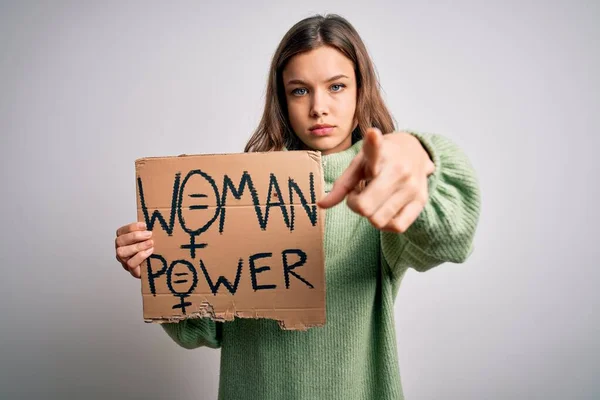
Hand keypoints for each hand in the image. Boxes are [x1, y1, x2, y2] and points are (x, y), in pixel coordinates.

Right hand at [115, 222, 153, 278]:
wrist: (157, 267)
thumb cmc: (152, 251)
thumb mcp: (150, 239)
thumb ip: (148, 231)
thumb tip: (156, 219)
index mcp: (124, 240)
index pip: (121, 231)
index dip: (132, 227)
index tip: (145, 225)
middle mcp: (121, 250)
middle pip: (119, 240)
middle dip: (135, 236)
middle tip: (149, 234)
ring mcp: (124, 261)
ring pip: (122, 252)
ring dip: (137, 246)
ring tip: (150, 243)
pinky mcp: (131, 270)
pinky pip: (130, 263)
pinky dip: (140, 256)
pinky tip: (149, 252)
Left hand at [318, 128, 434, 232]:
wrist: (415, 150)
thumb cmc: (381, 159)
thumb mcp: (359, 164)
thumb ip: (341, 185)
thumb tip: (321, 205)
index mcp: (381, 154)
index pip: (376, 151)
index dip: (373, 143)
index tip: (372, 134)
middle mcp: (399, 169)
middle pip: (365, 206)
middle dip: (355, 205)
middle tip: (358, 194)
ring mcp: (412, 186)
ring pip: (378, 220)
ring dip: (369, 215)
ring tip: (372, 200)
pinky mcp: (421, 201)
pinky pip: (396, 227)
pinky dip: (385, 224)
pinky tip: (383, 211)